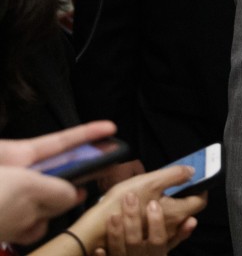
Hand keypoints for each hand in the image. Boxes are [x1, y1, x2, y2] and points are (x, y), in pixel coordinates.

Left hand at [0, 122, 115, 243]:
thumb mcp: (23, 185)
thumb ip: (56, 189)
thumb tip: (70, 196)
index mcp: (16, 154)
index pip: (61, 140)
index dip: (88, 134)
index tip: (111, 128)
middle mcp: (13, 175)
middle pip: (54, 177)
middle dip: (66, 188)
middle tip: (79, 193)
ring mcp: (7, 200)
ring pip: (41, 206)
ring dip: (42, 216)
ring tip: (26, 221)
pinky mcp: (0, 222)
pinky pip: (25, 225)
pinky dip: (27, 231)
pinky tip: (17, 233)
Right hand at [68, 165, 206, 252]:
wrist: (92, 232)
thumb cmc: (121, 205)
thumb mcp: (149, 182)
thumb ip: (174, 175)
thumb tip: (193, 170)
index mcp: (176, 214)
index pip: (200, 202)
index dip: (200, 188)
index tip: (193, 179)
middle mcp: (172, 230)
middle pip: (188, 214)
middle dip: (186, 199)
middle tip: (177, 186)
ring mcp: (158, 241)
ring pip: (175, 225)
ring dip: (174, 211)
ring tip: (163, 198)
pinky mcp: (144, 246)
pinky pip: (160, 236)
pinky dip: (161, 225)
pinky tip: (152, 216)